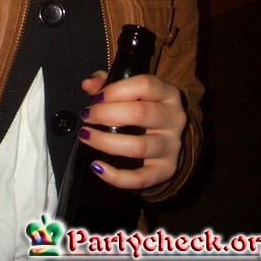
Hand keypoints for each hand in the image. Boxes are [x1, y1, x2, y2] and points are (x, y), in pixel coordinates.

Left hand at [78, 71, 187, 189]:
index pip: (144, 85)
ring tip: (86, 136)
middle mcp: (174, 119)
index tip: (95, 98)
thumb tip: (88, 83)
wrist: (167, 137)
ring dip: (105, 142)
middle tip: (86, 117)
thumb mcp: (132, 90)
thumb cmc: (144, 108)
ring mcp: (172, 146)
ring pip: (138, 146)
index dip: (115, 90)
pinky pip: (141, 178)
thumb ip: (107, 82)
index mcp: (168, 93)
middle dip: (105, 114)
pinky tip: (98, 167)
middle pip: (139, 113)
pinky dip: (117, 176)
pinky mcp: (166, 171)